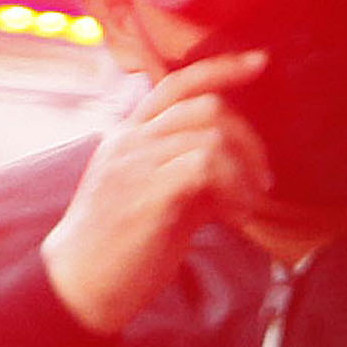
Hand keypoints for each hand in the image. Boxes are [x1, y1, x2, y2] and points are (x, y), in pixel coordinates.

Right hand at [41, 52, 270, 335]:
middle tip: (264, 179)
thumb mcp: (159, 200)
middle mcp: (131, 139)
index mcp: (130, 134)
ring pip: (210, 133)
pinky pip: (207, 166)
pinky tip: (239, 217)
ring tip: (250, 203)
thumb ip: (192, 177)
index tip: (259, 61)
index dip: (221, 67)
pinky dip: (235, 188)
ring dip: (246, 168)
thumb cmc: (122, 247)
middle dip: (249, 137)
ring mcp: (138, 163)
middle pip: (205, 104)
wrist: (82, 284)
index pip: (177, 82)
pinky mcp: (150, 192)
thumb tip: (239, 174)